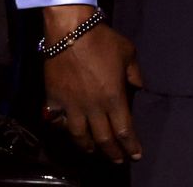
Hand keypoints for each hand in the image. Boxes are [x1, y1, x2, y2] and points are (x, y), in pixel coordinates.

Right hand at [40, 6, 142, 162]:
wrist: (71, 32)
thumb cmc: (103, 41)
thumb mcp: (129, 54)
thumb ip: (134, 74)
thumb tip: (139, 88)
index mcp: (114, 98)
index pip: (124, 130)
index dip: (130, 145)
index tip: (135, 155)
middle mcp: (92, 107)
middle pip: (103, 138)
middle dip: (112, 152)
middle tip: (117, 160)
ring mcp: (71, 105)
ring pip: (79, 135)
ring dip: (87, 146)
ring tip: (93, 151)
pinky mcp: (53, 100)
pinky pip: (58, 121)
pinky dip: (64, 129)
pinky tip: (68, 130)